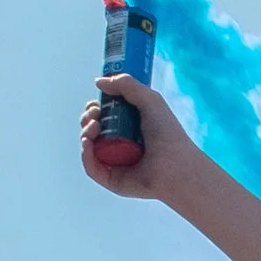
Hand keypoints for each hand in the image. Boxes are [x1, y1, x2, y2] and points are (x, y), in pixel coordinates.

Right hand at [78, 69, 191, 199]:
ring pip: (89, 147)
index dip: (95, 108)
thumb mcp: (149, 100)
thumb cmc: (168, 133)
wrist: (176, 164)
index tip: (96, 102)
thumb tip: (99, 81)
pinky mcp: (112, 179)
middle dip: (88, 117)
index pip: (104, 116)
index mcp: (130, 128)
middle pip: (93, 129)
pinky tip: (88, 142)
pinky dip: (86, 154)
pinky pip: (91, 167)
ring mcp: (116, 163)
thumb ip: (126, 85)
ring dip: (85, 132)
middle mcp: (121, 145)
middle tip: (96, 113)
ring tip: (95, 125)